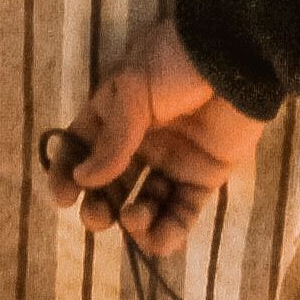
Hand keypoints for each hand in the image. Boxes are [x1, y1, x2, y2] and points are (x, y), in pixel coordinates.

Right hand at [40, 16, 263, 254]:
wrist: (234, 59)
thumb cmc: (175, 64)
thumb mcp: (132, 89)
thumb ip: (112, 139)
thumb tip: (85, 179)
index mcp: (116, 115)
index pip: (81, 148)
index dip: (67, 173)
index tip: (64, 198)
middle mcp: (140, 143)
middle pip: (110, 186)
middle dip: (99, 207)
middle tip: (98, 217)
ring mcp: (172, 162)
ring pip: (144, 205)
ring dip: (134, 222)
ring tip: (134, 216)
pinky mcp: (203, 178)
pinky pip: (181, 214)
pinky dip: (168, 234)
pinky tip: (158, 240)